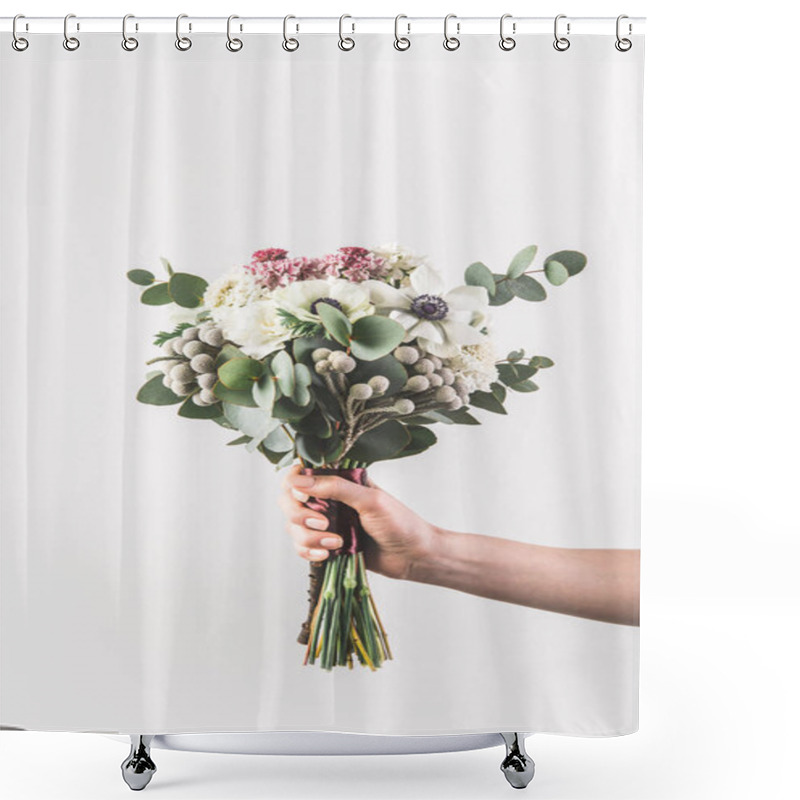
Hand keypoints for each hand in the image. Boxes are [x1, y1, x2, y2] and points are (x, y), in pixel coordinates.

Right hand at [278, 464, 438, 580]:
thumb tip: (299, 481)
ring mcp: (326, 523)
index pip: (302, 475)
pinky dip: (308, 552)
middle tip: (323, 524)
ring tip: (336, 544)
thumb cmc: (400, 523)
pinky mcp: (326, 546)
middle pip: (289, 501)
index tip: (304, 497)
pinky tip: (327, 554)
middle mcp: (329, 499)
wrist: (414, 557)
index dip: (294, 485)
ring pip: (293, 527)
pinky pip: (301, 547)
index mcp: (340, 480)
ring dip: (308, 537)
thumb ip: (336, 488)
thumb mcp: (370, 500)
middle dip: (299, 515)